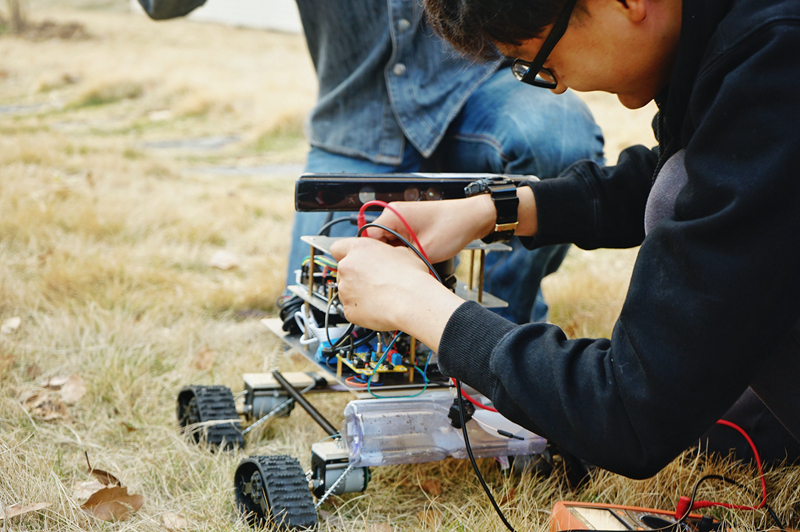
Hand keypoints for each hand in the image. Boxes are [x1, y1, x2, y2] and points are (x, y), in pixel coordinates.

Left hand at [330, 237, 462, 350]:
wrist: (412, 302)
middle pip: (343, 270)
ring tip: (380, 296)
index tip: (354, 260)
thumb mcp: (402, 253)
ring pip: (347, 290)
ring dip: (358, 293)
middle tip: (373, 281)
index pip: (338, 248)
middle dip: (355, 276)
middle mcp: (347, 267)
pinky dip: (361, 309)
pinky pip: (352, 308)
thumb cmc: (410, 278)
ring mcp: (345, 290)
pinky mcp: (348, 310)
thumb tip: (387, 257)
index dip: (346, 254)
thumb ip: (385, 253)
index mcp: (359, 249)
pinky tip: (378, 307)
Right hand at [363, 186, 537, 262]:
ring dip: (396, 252)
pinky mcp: (410, 222)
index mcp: (393, 215)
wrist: (472, 218)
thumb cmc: (453, 227)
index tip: (381, 269)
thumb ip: (401, 260)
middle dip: (385, 255)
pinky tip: (412, 257)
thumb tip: (389, 271)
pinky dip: (403, 248)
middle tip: (396, 269)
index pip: (368, 238)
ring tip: (408, 262)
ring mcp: (402, 216)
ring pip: (388, 240)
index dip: (374, 256)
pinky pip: (398, 237)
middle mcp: (395, 212)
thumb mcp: (424, 251)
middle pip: (377, 239)